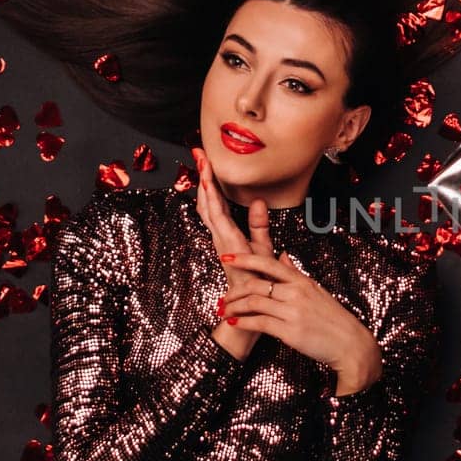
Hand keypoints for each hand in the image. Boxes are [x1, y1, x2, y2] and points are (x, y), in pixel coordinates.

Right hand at [192, 147, 271, 358]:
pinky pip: (218, 222)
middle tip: (198, 152)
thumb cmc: (256, 281)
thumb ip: (258, 225)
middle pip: (209, 201)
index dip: (212, 182)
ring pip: (210, 209)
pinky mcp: (227, 247)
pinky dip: (212, 204)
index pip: (217, 203)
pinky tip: (209, 189)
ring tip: (202, 164)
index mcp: (228, 234)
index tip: (208, 160)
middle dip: (204, 177)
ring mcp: (222, 241)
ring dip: (205, 186)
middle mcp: (221, 236)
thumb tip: (258, 202)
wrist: (252, 308)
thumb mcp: (262, 247)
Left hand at [217, 250, 383, 395]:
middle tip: (223, 297)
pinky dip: (243, 322)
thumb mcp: (316, 290)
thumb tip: (282, 256)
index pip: (268, 263)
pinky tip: (235, 323)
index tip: (227, 259)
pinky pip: (259, 323)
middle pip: (255, 284)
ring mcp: (293, 312)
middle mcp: (296, 293)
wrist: (350, 344)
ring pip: (254, 303)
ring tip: (225, 311)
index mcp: (301, 281)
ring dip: (234, 307)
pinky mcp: (290, 331)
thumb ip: (295, 273)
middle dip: (234, 291)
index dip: (244, 259)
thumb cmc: (333, 319)